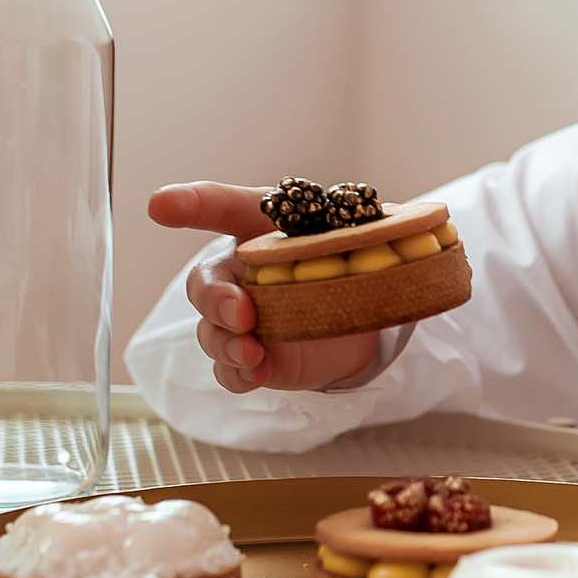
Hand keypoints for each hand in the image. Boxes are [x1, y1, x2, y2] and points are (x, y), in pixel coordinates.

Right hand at [149, 182, 378, 393]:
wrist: (365, 314)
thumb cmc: (348, 259)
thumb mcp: (360, 233)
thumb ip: (371, 225)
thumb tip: (416, 221)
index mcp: (260, 230)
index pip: (218, 207)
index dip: (189, 204)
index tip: (161, 205)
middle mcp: (241, 274)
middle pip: (204, 283)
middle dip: (214, 299)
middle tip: (241, 312)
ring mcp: (244, 320)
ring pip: (211, 332)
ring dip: (226, 343)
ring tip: (252, 352)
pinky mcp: (256, 358)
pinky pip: (231, 371)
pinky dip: (239, 374)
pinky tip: (256, 372)